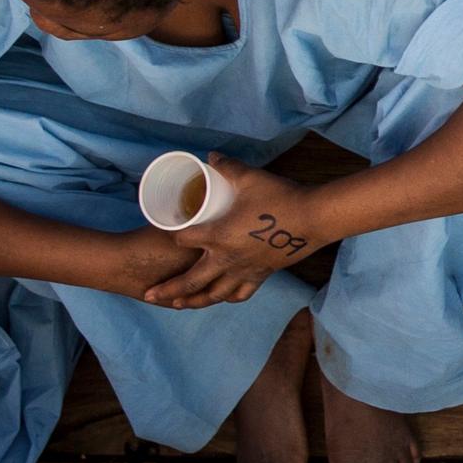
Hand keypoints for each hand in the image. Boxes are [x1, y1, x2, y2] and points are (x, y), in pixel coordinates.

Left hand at [139, 158, 323, 310]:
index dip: (173, 235)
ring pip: (213, 294)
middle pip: (190, 280)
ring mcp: (244, 270)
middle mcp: (227, 258)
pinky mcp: (262, 275)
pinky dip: (227, 297)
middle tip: (148, 295)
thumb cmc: (280, 197)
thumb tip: (211, 157)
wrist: (314, 218)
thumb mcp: (250, 177)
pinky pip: (240, 293)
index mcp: (218, 235)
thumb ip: (228, 167)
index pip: (183, 240)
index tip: (168, 231)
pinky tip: (221, 298)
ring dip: (193, 301)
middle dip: (167, 289)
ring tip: (177, 305)